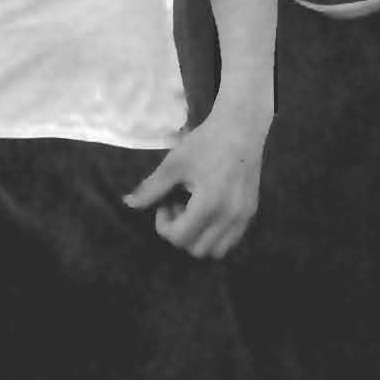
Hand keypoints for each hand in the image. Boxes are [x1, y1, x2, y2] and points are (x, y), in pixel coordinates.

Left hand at [126, 109, 266, 258]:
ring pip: (216, 251)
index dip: (164, 225)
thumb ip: (151, 188)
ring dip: (200, 238)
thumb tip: (128, 204)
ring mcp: (243, 216)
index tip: (165, 203)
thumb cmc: (205, 143)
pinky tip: (209, 212)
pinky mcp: (251, 213)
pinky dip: (216, 235)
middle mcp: (229, 216)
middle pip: (196, 249)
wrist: (241, 128)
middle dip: (182, 233)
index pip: (179, 238)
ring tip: (195, 213)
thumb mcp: (174, 164)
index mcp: (209, 204)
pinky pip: (231, 240)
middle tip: (179, 207)